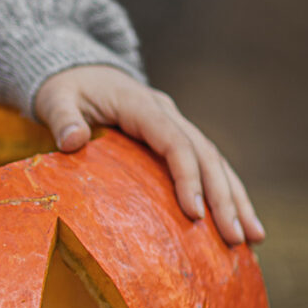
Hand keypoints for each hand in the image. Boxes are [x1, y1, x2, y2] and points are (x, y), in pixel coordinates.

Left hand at [33, 65, 264, 244]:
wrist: (77, 70)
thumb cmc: (64, 88)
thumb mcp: (54, 98)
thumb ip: (62, 118)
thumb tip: (72, 140)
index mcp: (141, 105)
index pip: (174, 142)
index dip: (188, 177)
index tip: (195, 214)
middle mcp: (167, 114)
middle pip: (205, 155)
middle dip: (224, 197)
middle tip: (237, 237)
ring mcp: (175, 125)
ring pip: (215, 162)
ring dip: (236, 199)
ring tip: (253, 238)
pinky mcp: (175, 139)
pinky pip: (205, 166)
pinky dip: (225, 194)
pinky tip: (238, 223)